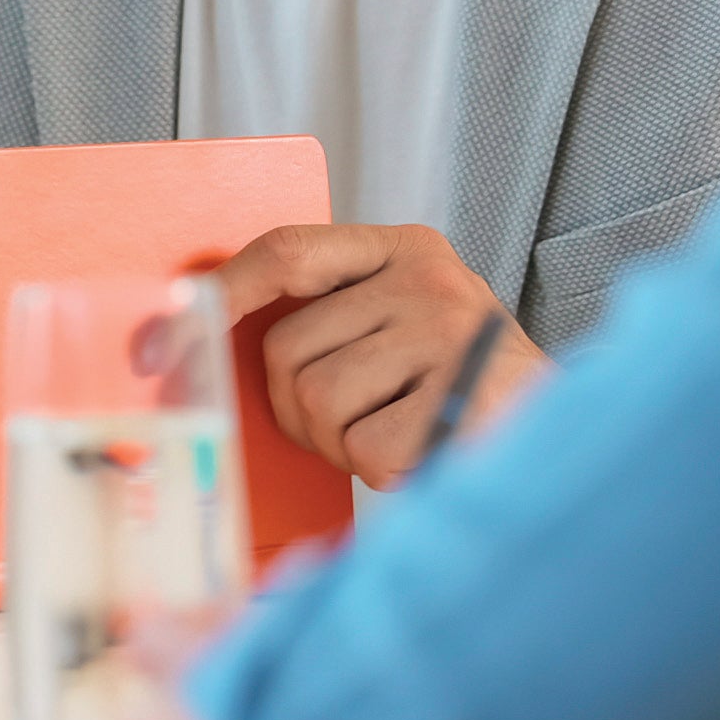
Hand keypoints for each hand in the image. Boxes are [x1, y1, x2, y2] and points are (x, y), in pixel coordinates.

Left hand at [210, 221, 548, 492]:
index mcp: (404, 248)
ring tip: (398, 432)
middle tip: (360, 420)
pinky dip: (382, 470)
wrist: (558, 439)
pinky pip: (363, 450)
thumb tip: (200, 342)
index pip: (288, 252)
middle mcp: (425, 278)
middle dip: (300, 408)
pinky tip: (423, 451)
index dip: (220, 292)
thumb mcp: (403, 326)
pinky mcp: (457, 397)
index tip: (161, 340)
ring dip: (341, 443)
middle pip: (287, 351)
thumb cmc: (459, 390)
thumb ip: (333, 316)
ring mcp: (444, 333)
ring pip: (316, 402)